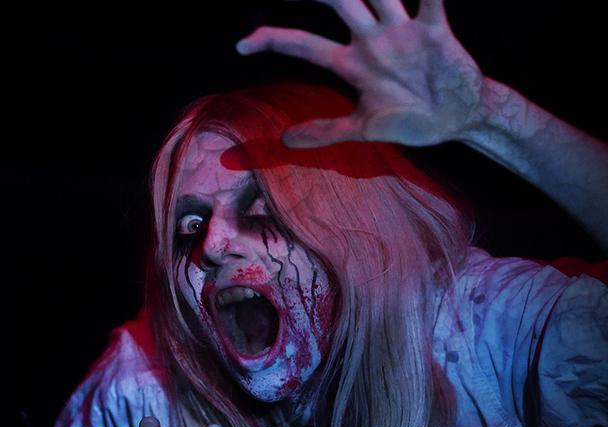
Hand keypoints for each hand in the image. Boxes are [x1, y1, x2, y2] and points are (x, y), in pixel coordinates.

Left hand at [237, 0, 483, 147]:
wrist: (457, 120)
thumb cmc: (411, 121)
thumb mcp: (363, 129)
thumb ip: (325, 132)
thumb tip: (283, 141)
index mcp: (351, 63)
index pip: (303, 46)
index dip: (272, 41)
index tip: (241, 44)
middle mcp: (372, 40)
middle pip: (339, 4)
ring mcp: (403, 33)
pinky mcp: (435, 32)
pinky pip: (432, 0)